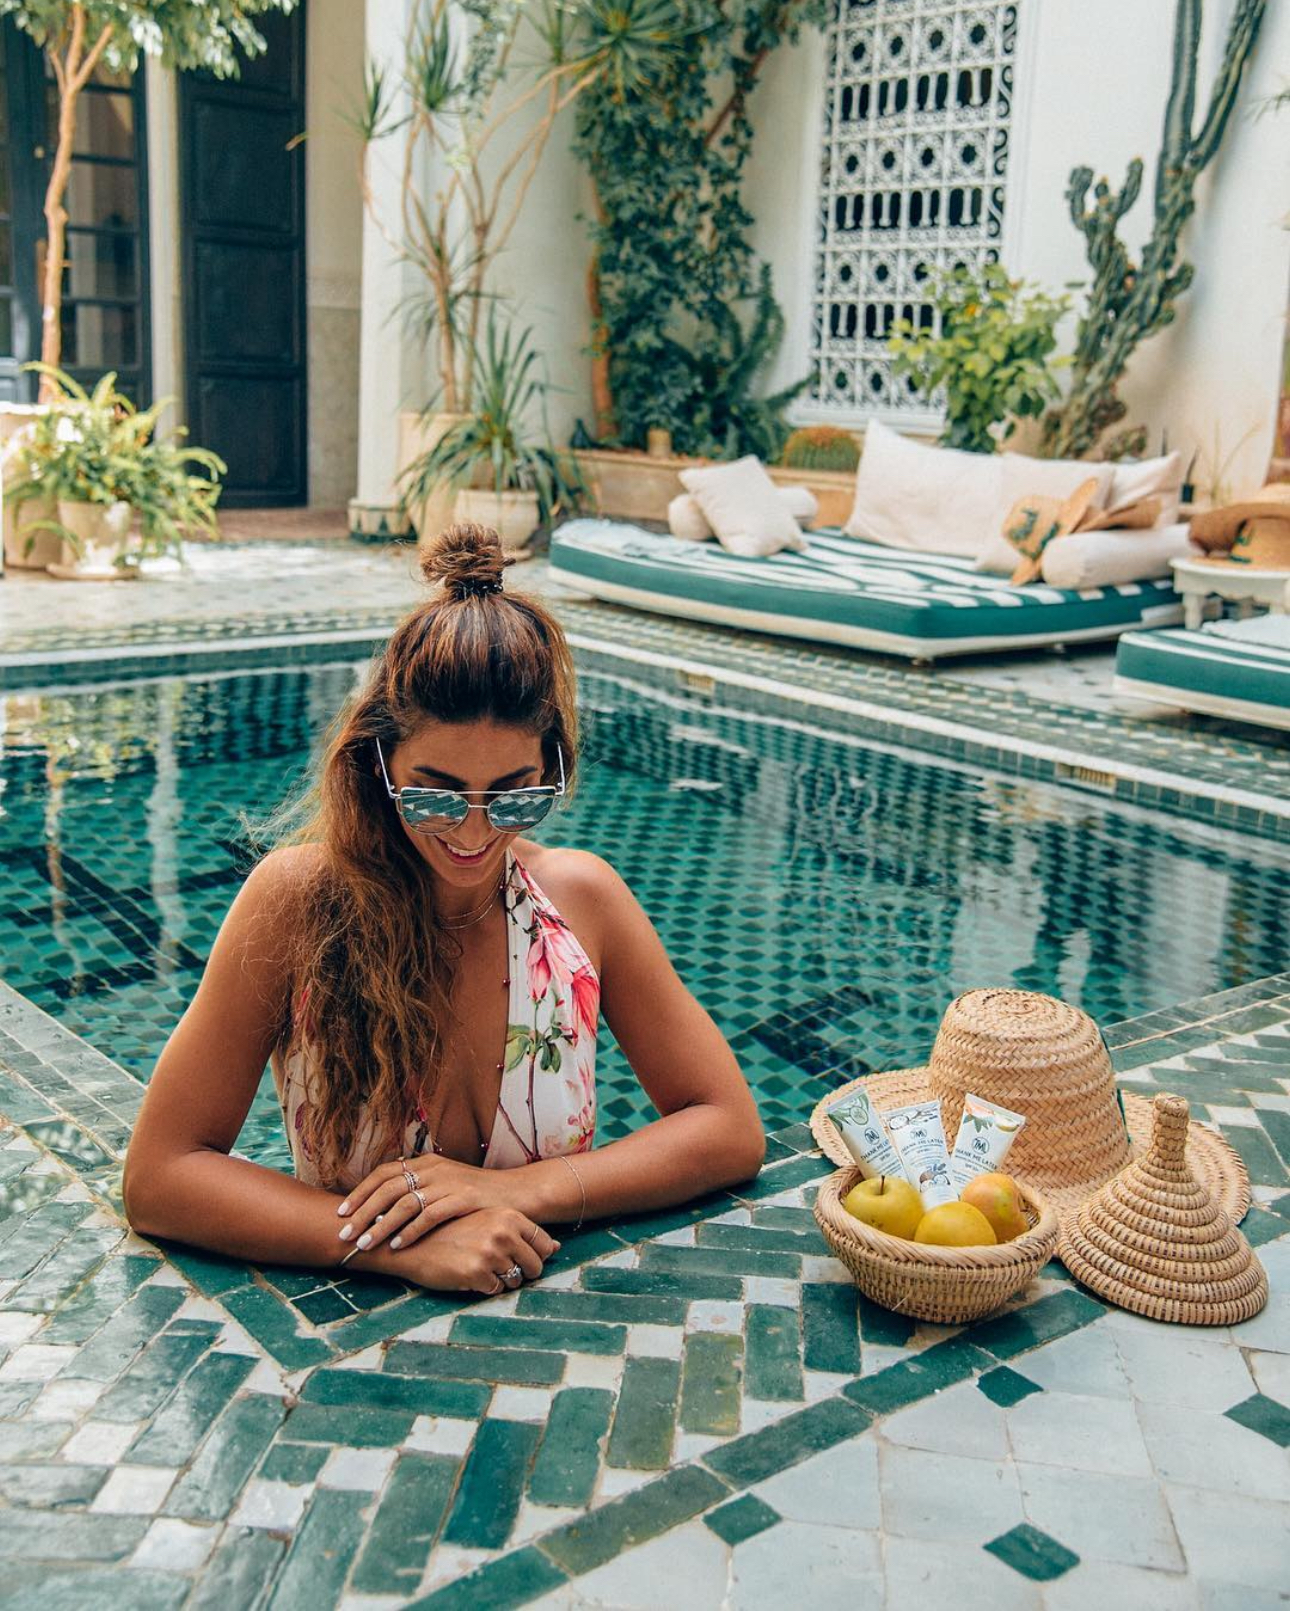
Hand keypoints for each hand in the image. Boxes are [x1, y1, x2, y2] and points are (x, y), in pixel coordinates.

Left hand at [335, 1155, 518, 1254]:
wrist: (518, 1193)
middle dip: (362, 1211)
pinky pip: (429, 1216)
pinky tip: (398, 1245)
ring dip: (381, 1225)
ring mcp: (449, 1182)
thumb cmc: (479, 1196)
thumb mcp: (447, 1184)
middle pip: (388, 1188)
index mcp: (427, 1163)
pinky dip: (411, 1231)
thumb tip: (386, 1206)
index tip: (341, 1212)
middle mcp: (435, 1169)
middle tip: (344, 1233)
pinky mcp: (464, 1199)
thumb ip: (420, 1189)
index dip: (360, 1191)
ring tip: (365, 1244)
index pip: (384, 1172)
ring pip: (405, 1203)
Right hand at [387, 1208, 559, 1295]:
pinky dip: (485, 1288)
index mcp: (509, 1216)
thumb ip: (521, 1232)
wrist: (410, 1240)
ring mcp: (490, 1253)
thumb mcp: (487, 1222)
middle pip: (535, 1266)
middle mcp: (503, 1232)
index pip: (544, 1243)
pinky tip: (467, 1274)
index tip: (520, 1257)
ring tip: (478, 1267)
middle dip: (521, 1272)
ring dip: (500, 1280)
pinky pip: (495, 1291)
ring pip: (515, 1281)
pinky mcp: (476, 1274)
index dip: (535, 1256)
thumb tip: (557, 1248)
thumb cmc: (451, 1231)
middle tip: (496, 1267)